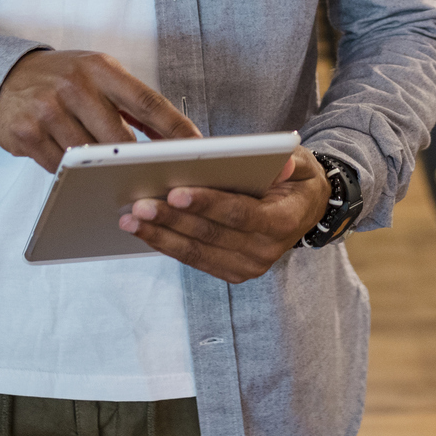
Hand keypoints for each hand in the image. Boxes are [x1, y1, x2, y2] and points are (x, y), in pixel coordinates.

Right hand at [0, 50, 197, 170]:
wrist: (6, 76)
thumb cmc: (63, 78)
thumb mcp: (98, 75)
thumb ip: (132, 102)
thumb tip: (173, 134)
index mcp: (100, 69)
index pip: (148, 101)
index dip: (176, 127)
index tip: (198, 147)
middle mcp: (74, 85)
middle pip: (120, 137)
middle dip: (139, 161)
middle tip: (158, 178)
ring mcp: (48, 110)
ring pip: (90, 157)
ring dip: (104, 171)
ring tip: (118, 179)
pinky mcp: (27, 134)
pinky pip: (60, 168)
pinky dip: (73, 174)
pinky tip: (77, 172)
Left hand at [119, 147, 330, 283]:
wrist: (305, 211)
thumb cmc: (295, 181)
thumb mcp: (299, 164)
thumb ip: (289, 162)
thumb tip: (280, 164)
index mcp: (283, 222)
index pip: (240, 214)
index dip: (207, 204)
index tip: (175, 193)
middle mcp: (265, 252)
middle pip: (211, 236)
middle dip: (172, 220)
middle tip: (139, 205)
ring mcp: (248, 267)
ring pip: (197, 252)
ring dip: (161, 236)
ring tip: (131, 220)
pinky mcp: (232, 273)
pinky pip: (195, 260)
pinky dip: (168, 245)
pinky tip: (145, 231)